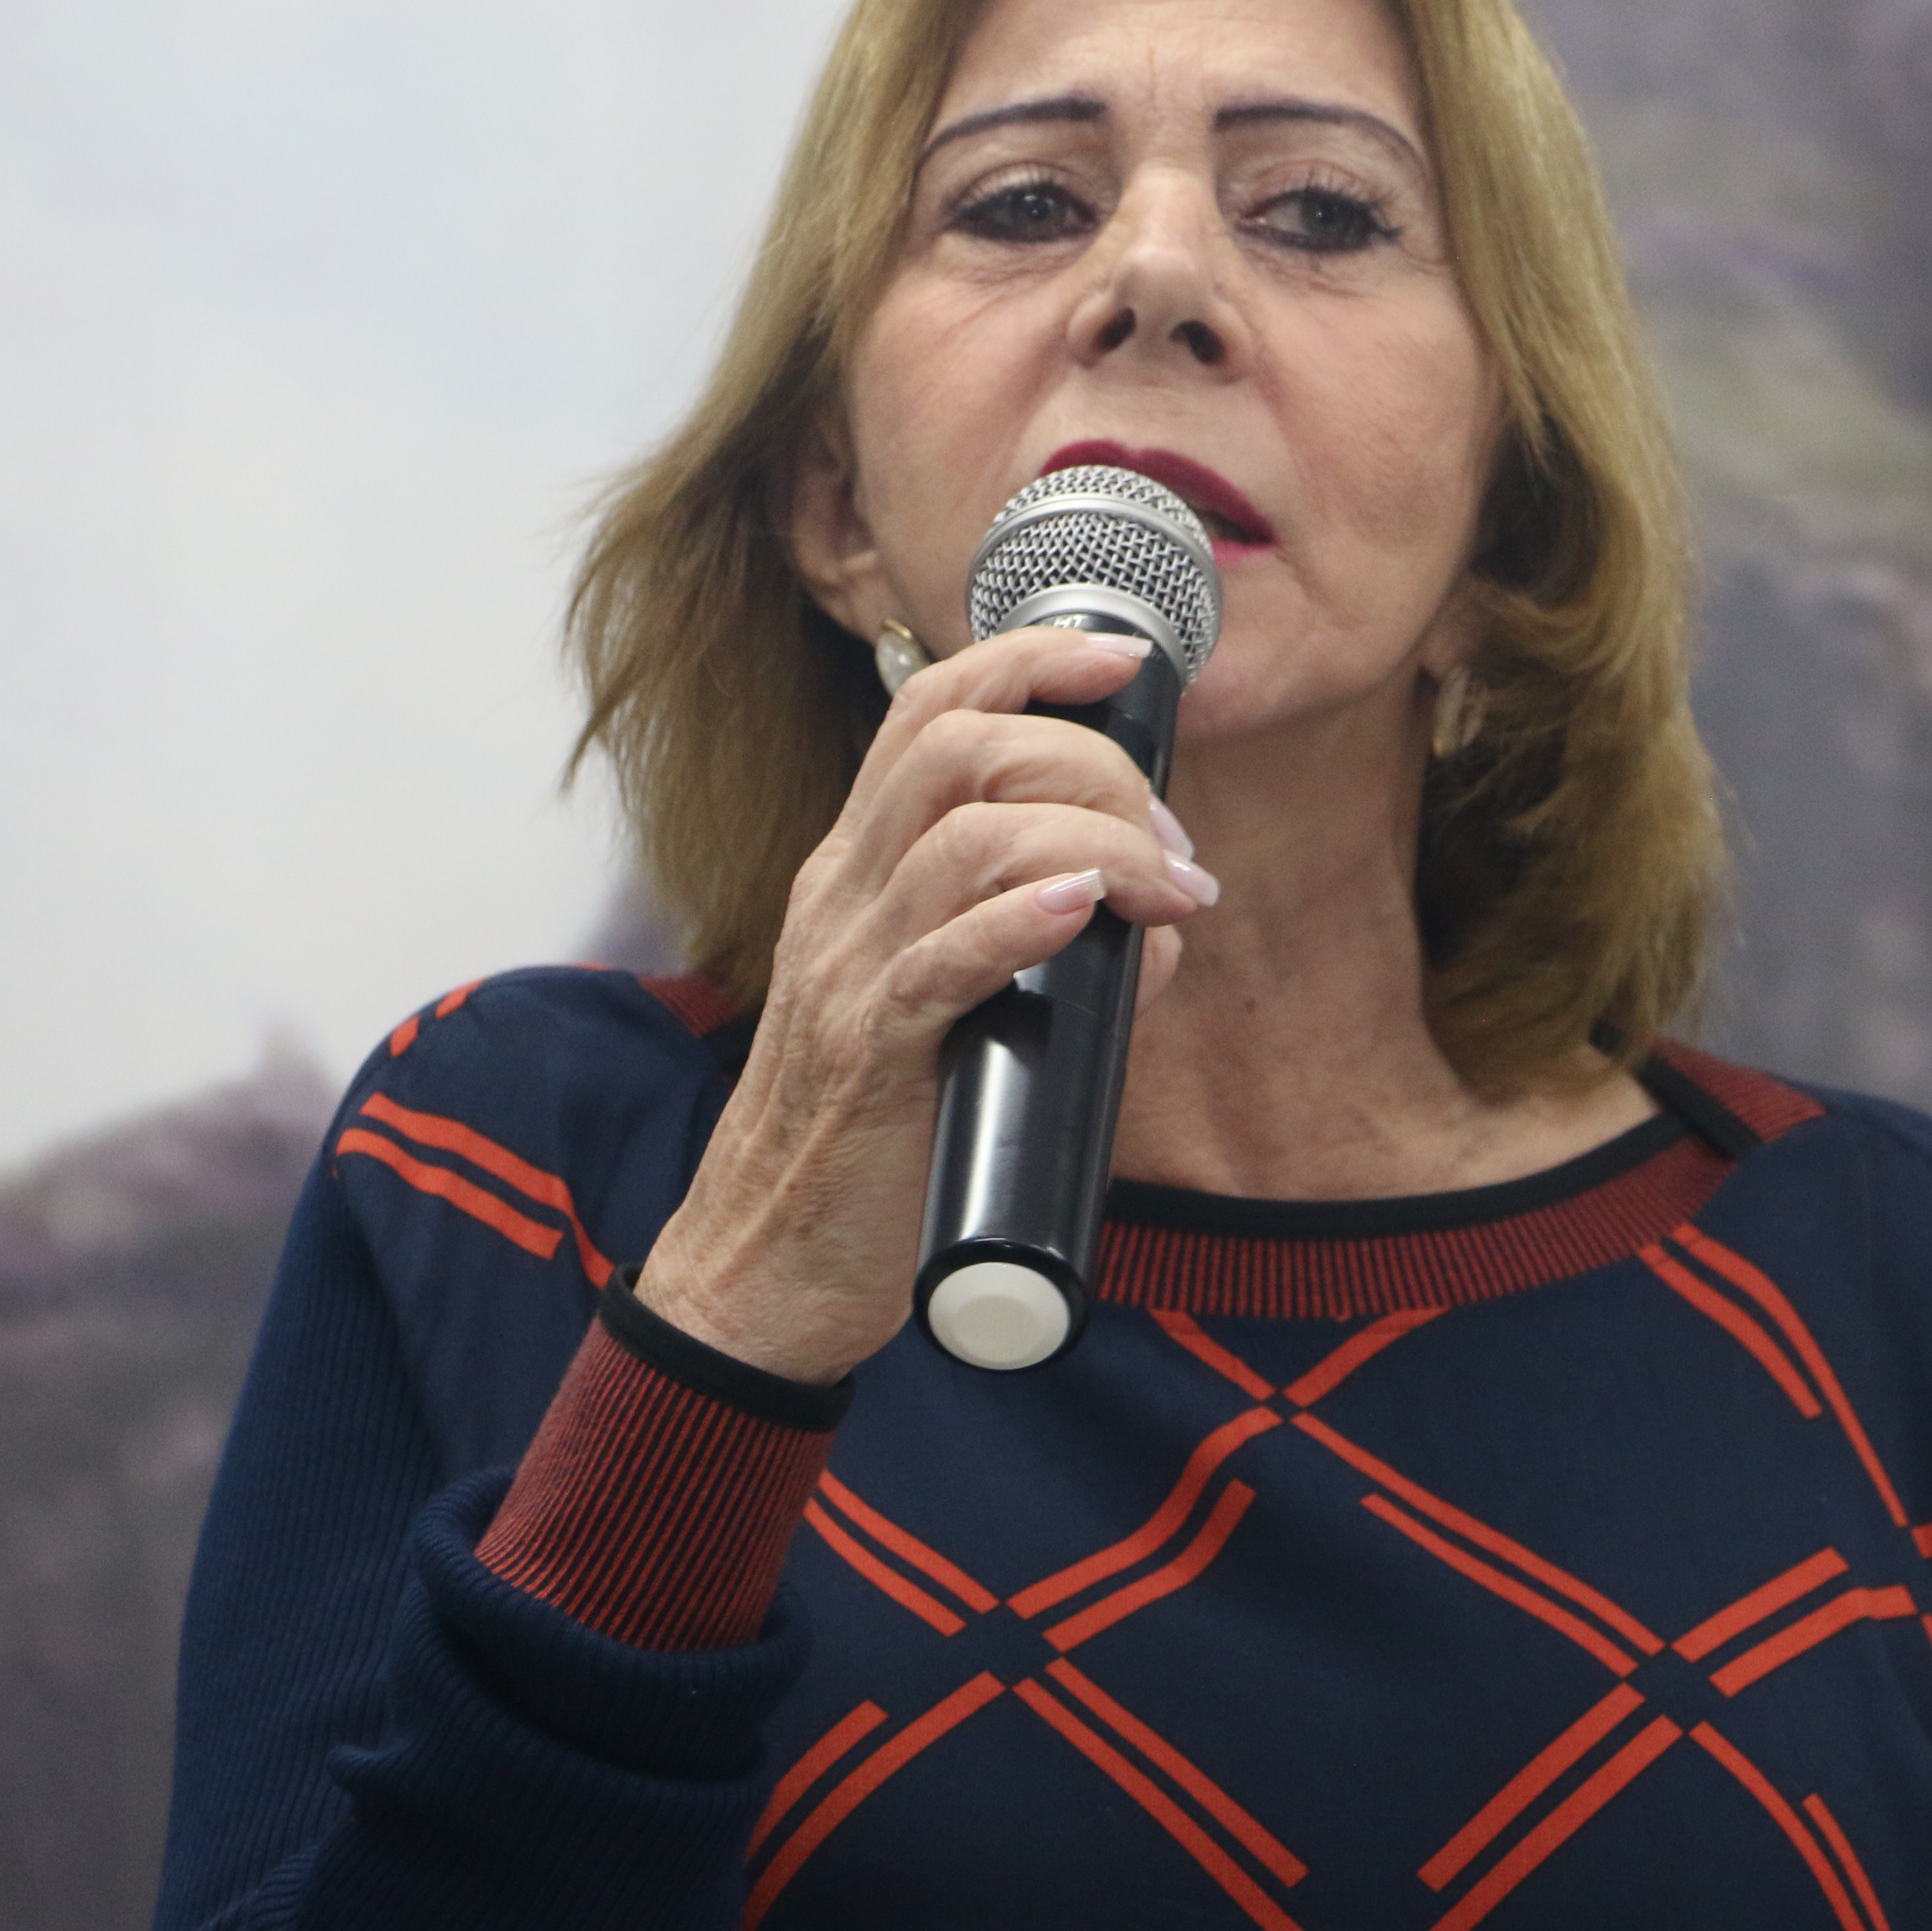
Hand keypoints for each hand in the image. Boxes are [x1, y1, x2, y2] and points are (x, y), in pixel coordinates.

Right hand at [634, 627, 1212, 1385]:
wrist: (765, 1268)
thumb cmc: (868, 1142)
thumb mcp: (952, 1019)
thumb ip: (1043, 957)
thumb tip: (1158, 926)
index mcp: (857, 873)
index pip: (929, 714)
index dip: (1029, 662)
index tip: (1123, 662)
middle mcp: (842, 898)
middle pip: (957, 749)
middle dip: (1089, 763)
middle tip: (1166, 842)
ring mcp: (847, 971)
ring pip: (963, 835)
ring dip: (1093, 840)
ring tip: (1162, 889)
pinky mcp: (868, 1055)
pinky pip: (941, 958)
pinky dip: (1023, 919)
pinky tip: (1085, 911)